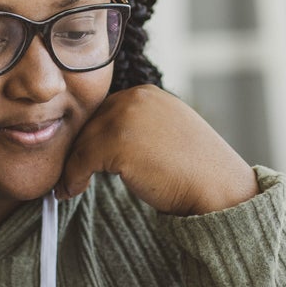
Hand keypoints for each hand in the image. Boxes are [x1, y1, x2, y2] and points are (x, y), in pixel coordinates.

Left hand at [55, 85, 258, 216]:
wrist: (218, 190)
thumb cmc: (196, 171)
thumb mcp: (167, 134)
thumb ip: (139, 130)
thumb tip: (103, 147)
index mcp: (148, 94)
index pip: (105, 112)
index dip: (91, 138)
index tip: (81, 160)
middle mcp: (135, 98)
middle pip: (89, 124)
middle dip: (78, 151)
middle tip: (68, 175)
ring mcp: (125, 118)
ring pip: (81, 142)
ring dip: (71, 167)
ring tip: (67, 187)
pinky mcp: (117, 142)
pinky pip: (80, 161)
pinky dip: (72, 179)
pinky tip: (72, 192)